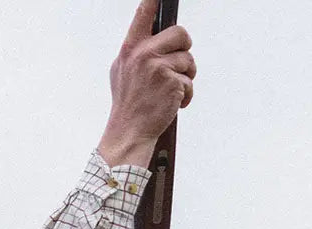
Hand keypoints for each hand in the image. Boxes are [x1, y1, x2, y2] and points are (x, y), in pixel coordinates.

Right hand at [98, 0, 196, 167]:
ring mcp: (159, 68)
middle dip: (185, 48)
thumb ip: (135, 52)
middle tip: (181, 63)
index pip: (143, 14)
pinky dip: (186, 96)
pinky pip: (190, 82)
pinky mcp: (173, 83)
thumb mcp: (121, 72)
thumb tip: (150, 38)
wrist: (129, 132)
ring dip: (186, 77)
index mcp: (130, 48)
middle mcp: (144, 53)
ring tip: (172, 91)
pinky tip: (174, 104)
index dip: (153, 1)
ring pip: (188, 61)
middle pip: (180, 34)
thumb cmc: (127, 105)